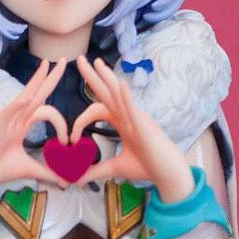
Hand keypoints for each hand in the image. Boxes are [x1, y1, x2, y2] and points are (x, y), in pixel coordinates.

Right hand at [0, 60, 70, 190]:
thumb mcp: (27, 170)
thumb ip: (46, 172)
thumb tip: (66, 181)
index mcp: (21, 124)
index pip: (45, 111)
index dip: (61, 123)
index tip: (68, 141)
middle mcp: (15, 117)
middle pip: (36, 92)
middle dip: (50, 77)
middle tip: (64, 59)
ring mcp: (5, 119)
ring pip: (24, 95)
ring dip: (36, 80)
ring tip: (48, 65)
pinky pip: (9, 111)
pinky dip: (19, 103)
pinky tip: (29, 96)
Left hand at [72, 56, 193, 202]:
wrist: (168, 174)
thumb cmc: (148, 168)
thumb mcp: (115, 168)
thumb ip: (95, 171)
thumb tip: (76, 179)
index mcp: (122, 121)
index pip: (97, 110)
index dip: (80, 121)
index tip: (70, 138)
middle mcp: (128, 115)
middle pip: (108, 91)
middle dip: (93, 76)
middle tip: (79, 59)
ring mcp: (137, 118)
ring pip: (119, 94)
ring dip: (108, 78)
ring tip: (97, 63)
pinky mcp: (144, 127)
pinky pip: (133, 109)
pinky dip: (126, 98)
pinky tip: (120, 85)